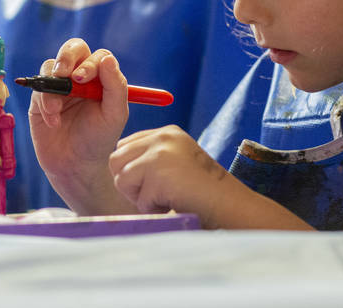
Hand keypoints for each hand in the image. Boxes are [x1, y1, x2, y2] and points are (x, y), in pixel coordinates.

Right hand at [28, 38, 133, 213]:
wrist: (74, 165)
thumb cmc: (99, 139)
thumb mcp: (114, 115)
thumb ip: (115, 86)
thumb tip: (107, 59)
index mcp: (102, 78)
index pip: (98, 56)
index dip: (90, 62)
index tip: (83, 79)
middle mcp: (81, 77)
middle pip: (73, 49)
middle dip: (66, 57)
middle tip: (63, 75)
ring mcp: (60, 86)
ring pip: (51, 66)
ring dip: (53, 87)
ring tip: (56, 111)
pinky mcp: (40, 98)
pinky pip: (38, 87)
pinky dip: (44, 102)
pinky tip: (53, 121)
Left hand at [109, 125, 239, 226]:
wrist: (226, 203)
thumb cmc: (201, 189)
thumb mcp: (177, 161)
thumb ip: (151, 156)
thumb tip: (118, 166)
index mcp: (167, 132)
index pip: (124, 146)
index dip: (132, 169)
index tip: (154, 181)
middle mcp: (162, 138)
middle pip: (116, 160)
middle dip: (130, 183)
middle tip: (156, 193)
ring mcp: (159, 154)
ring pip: (121, 179)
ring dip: (140, 197)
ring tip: (166, 197)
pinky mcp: (158, 175)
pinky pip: (138, 200)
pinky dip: (153, 208)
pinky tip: (173, 202)